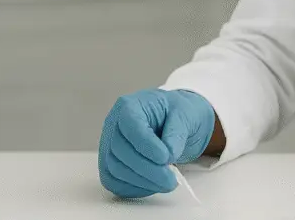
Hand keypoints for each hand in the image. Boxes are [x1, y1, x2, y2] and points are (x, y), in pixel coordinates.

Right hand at [98, 88, 215, 197]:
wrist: (174, 123)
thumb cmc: (177, 113)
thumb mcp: (185, 114)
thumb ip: (176, 133)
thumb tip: (168, 156)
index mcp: (129, 106)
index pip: (130, 125)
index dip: (146, 145)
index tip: (166, 158)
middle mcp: (113, 124)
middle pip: (120, 150)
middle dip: (147, 169)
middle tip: (171, 180)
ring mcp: (109, 145)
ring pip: (115, 169)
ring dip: (142, 181)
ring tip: (167, 183)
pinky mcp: (110, 165)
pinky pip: (114, 182)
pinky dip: (134, 188)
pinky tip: (154, 186)